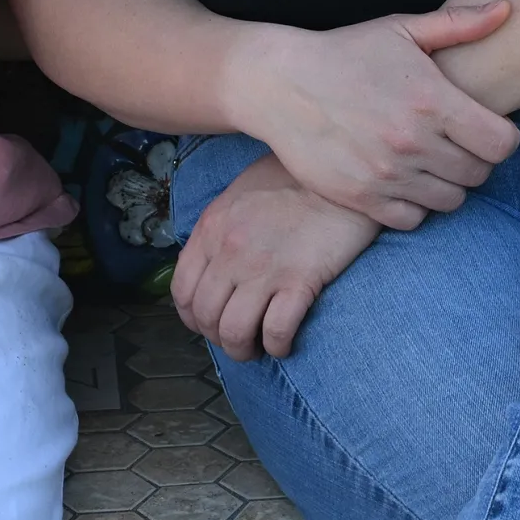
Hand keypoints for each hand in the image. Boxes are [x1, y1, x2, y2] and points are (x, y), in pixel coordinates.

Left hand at [172, 154, 377, 361]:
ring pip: (234, 332)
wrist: (336, 170)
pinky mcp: (299, 280)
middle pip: (206, 317)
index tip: (209, 323)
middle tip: (237, 338)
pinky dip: (277, 346)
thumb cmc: (292, 178)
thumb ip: (221, 227)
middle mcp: (229, 250)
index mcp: (212, 228)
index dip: (193, 317)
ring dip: (243, 349)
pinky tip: (284, 341)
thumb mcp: (241, 193)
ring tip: (258, 346)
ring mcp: (263, 267)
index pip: (182, 290)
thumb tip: (212, 262)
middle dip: (218, 337)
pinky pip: (276, 332)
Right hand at [236, 3, 519, 229]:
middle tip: (449, 141)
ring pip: (450, 201)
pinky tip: (400, 178)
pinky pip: (413, 219)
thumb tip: (507, 9)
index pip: (502, 144)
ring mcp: (388, 174)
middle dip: (471, 158)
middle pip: (479, 175)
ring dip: (444, 182)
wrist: (280, 83)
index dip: (498, 136)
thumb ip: (458, 24)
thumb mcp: (399, 29)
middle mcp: (414, 142)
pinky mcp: (363, 198)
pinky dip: (413, 204)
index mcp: (431, 100)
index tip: (480, 127)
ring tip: (425, 159)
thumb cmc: (345, 53)